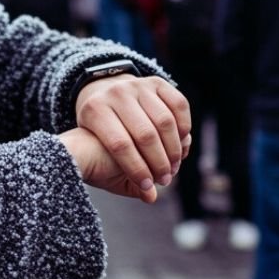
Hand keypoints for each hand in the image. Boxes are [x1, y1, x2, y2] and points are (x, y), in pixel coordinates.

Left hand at [74, 74, 191, 199]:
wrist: (103, 99)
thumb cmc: (101, 138)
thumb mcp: (100, 155)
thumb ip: (123, 178)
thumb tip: (150, 196)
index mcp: (95, 111)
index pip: (119, 144)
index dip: (136, 169)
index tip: (148, 186)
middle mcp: (115, 93)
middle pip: (144, 133)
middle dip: (159, 162)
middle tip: (166, 179)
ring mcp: (137, 85)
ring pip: (164, 120)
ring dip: (174, 148)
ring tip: (174, 166)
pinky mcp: (156, 82)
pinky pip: (178, 105)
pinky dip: (184, 127)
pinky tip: (181, 145)